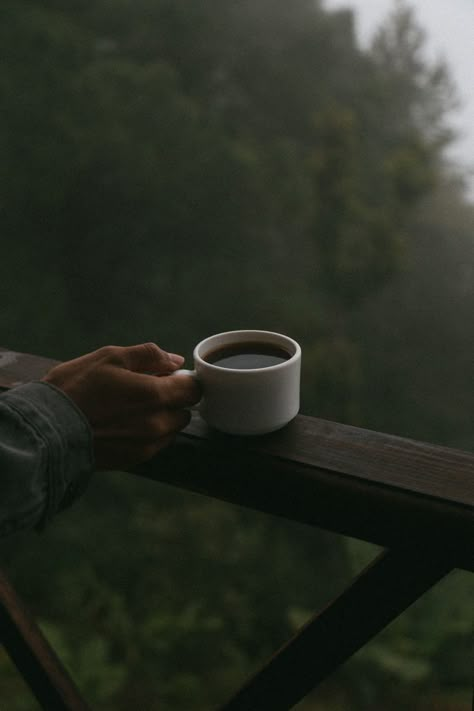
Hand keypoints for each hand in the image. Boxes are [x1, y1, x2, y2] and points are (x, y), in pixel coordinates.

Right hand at [42, 343, 199, 468]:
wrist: (46, 429)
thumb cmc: (75, 388)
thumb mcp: (110, 357)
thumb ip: (149, 356)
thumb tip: (175, 360)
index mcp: (155, 395)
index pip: (194, 389)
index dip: (183, 380)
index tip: (168, 376)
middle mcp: (157, 424)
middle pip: (184, 410)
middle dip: (171, 399)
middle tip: (143, 390)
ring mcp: (147, 445)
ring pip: (171, 428)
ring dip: (160, 417)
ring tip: (128, 408)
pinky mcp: (135, 459)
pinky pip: (155, 444)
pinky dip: (147, 433)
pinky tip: (122, 423)